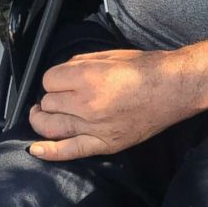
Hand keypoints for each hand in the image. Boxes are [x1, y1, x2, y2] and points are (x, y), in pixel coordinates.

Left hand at [28, 48, 187, 160]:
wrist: (172, 89)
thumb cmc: (143, 67)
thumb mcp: (107, 54)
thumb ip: (79, 63)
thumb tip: (61, 73)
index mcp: (86, 77)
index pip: (49, 80)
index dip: (55, 77)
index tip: (63, 78)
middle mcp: (86, 103)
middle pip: (48, 102)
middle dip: (52, 96)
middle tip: (63, 93)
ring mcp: (94, 127)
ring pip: (51, 125)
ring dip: (44, 118)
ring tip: (43, 113)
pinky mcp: (104, 144)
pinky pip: (69, 151)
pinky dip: (49, 152)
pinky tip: (35, 149)